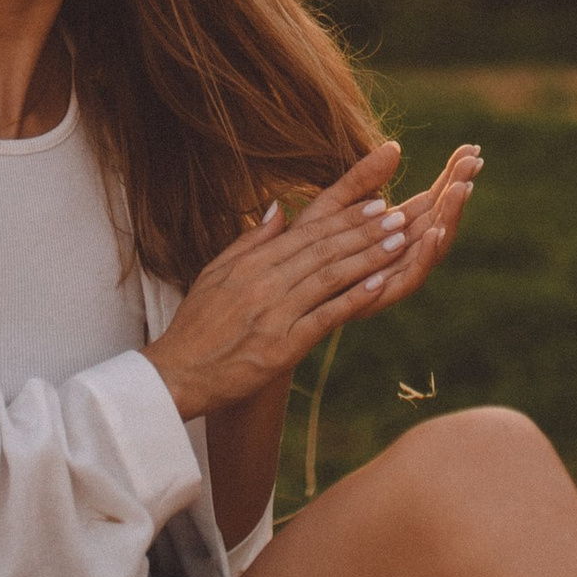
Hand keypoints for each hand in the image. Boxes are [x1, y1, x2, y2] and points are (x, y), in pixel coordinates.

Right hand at [144, 138, 483, 418]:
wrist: (176, 374)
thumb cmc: (196, 326)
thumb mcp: (215, 273)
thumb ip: (250, 241)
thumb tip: (279, 209)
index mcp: (251, 263)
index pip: (307, 232)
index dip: (345, 217)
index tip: (375, 202)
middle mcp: (265, 282)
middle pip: (324, 249)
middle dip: (365, 229)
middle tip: (399, 214)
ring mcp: (274, 312)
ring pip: (330, 276)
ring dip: (368, 256)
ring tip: (399, 241)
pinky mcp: (281, 346)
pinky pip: (324, 316)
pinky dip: (353, 298)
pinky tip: (379, 284)